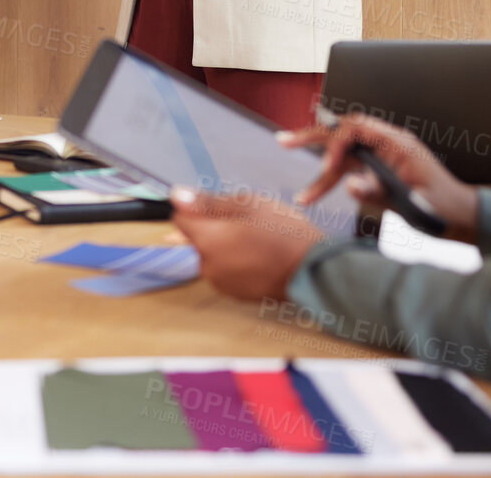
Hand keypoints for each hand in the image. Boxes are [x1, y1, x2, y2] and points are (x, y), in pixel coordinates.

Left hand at [170, 188, 325, 300]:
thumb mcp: (247, 204)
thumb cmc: (284, 232)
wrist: (314, 270)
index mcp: (206, 240)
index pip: (180, 219)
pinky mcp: (235, 294)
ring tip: (257, 239)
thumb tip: (177, 196)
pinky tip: (260, 256)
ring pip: (212, 255)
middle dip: (213, 228)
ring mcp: (221, 283)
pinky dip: (236, 263)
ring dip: (225, 246)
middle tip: (246, 222)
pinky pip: (226, 271)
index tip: (217, 207)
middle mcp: (207, 266)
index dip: (196, 209)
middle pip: (197, 239)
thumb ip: (207, 202)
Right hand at [278, 114, 479, 241]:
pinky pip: (351, 168)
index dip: (337, 144)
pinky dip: (333, 179)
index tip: (330, 168)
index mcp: (397, 143)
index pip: (356, 128)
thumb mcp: (412, 201)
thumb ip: (378, 193)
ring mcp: (383, 156)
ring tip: (302, 196)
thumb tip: (349, 185)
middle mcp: (387, 144)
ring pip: (343, 155)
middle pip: (343, 134)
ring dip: (321, 171)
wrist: (461, 217)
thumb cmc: (443, 207)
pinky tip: (318, 190)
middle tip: (283, 141)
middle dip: (312, 138)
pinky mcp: (380, 170)